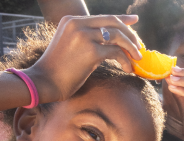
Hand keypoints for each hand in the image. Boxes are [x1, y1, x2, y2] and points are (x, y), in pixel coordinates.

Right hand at [26, 14, 142, 103]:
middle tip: (139, 47)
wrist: (45, 81)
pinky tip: (128, 69)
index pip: (103, 17)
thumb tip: (110, 42)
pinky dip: (125, 60)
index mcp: (72, 20)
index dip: (122, 19)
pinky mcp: (91, 51)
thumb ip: (88, 39)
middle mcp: (78, 24)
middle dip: (130, 34)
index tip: (134, 20)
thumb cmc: (59, 68)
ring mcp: (84, 36)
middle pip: (113, 22)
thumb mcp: (71, 46)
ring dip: (131, 47)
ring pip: (118, 35)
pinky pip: (116, 52)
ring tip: (137, 58)